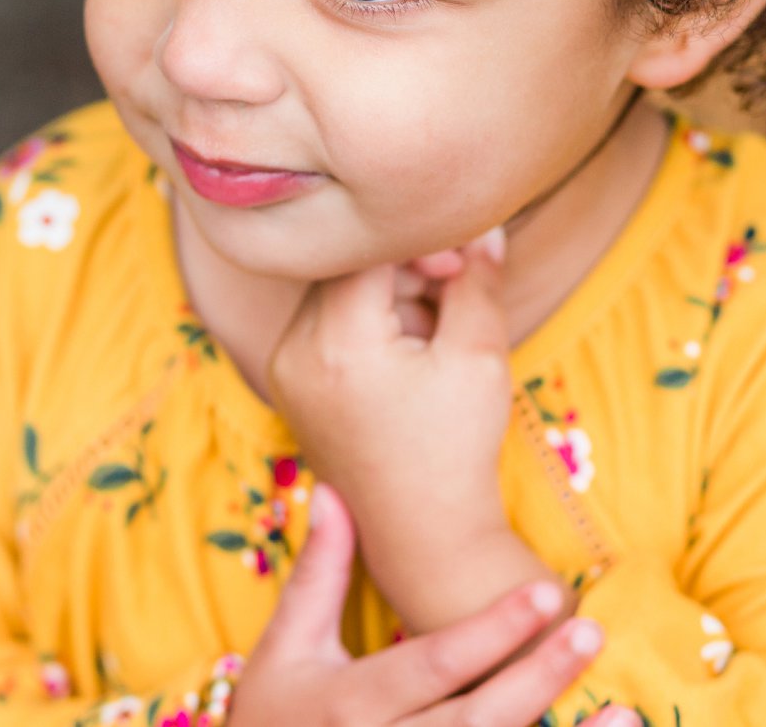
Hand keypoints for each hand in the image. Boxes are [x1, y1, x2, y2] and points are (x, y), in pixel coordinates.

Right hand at [227, 481, 635, 726]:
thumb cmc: (270, 720)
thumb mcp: (284, 648)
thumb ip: (318, 573)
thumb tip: (332, 489)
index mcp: (348, 706)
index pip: (431, 665)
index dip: (491, 632)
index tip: (547, 592)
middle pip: (474, 722)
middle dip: (537, 679)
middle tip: (592, 633)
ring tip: (624, 717)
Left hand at [266, 227, 513, 592]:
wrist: (422, 536)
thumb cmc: (456, 449)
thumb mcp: (479, 356)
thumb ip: (477, 280)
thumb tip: (482, 227)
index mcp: (334, 342)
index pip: (369, 250)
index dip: (421, 243)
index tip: (463, 265)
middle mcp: (292, 351)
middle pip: (348, 268)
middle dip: (405, 270)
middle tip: (456, 292)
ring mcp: (283, 369)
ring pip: (337, 293)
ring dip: (387, 296)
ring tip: (434, 333)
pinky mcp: (289, 384)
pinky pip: (325, 325)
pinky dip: (366, 324)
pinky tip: (407, 356)